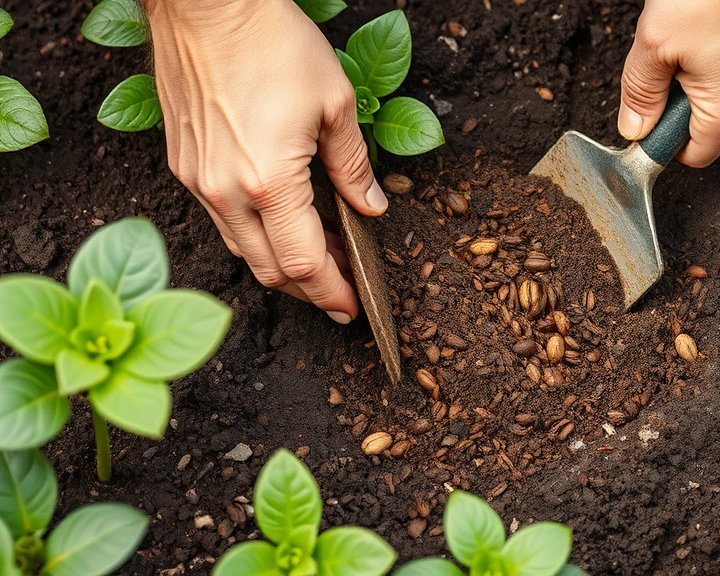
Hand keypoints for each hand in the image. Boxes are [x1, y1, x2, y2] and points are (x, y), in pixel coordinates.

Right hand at [143, 0, 385, 323]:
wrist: (205, 3)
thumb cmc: (272, 42)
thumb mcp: (335, 104)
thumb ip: (354, 166)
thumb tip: (370, 207)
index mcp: (268, 183)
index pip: (303, 263)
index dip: (330, 292)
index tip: (350, 307)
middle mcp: (225, 192)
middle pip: (269, 270)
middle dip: (307, 287)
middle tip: (338, 289)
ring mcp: (198, 181)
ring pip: (241, 249)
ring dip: (279, 262)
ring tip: (317, 253)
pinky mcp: (183, 166)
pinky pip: (220, 220)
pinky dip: (253, 233)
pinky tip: (279, 219)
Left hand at [618, 0, 719, 167]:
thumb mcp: (655, 45)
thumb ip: (639, 94)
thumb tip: (634, 128)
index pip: (691, 156)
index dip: (661, 140)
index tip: (645, 114)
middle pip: (708, 126)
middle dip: (679, 102)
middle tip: (664, 62)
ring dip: (700, 75)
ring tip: (689, 37)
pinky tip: (711, 24)